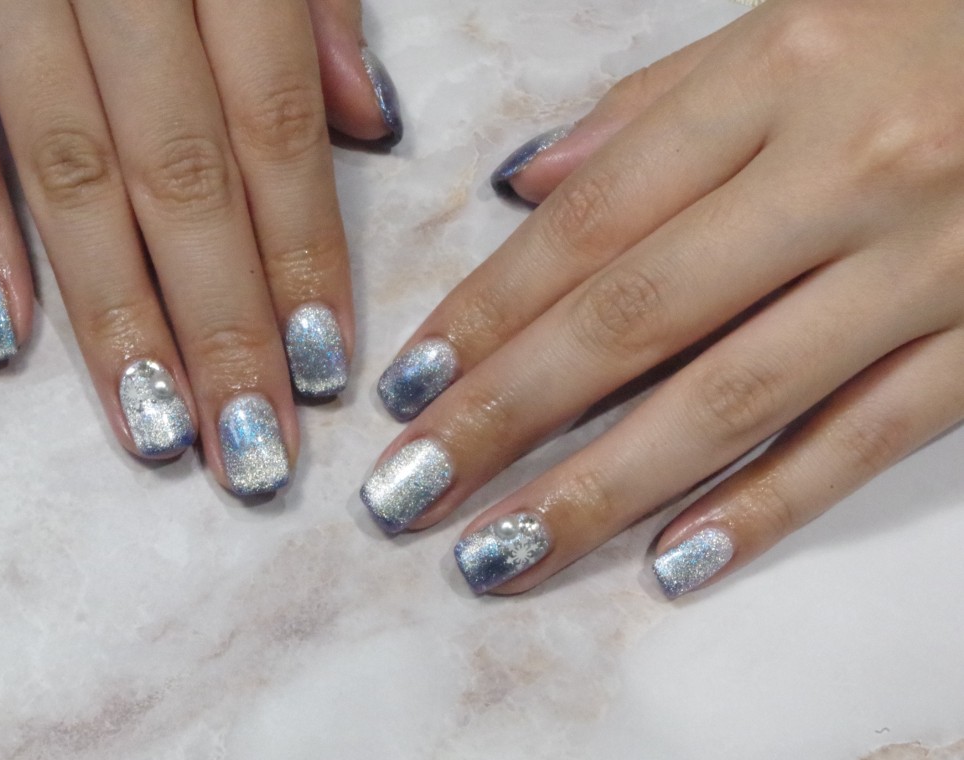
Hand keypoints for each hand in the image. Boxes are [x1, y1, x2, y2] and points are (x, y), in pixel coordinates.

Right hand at [0, 0, 401, 494]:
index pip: (270, 128)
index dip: (300, 255)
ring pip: (63, 168)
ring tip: (158, 430)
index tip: (324, 371)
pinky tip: (6, 337)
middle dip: (221, 322)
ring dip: (112, 313)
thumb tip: (364, 122)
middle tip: (254, 452)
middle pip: (178, 174)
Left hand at [360, 0, 963, 597]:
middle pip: (638, 316)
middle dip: (509, 416)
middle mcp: (846, 171)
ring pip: (735, 395)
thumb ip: (651, 112)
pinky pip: (865, 438)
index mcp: (778, 77)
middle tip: (412, 492)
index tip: (410, 391)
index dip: (488, 313)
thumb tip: (524, 188)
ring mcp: (926, 265)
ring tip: (504, 551)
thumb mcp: (788, 30)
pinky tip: (673, 560)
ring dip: (605, 487)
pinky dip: (767, 506)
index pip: (593, 221)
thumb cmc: (930, 30)